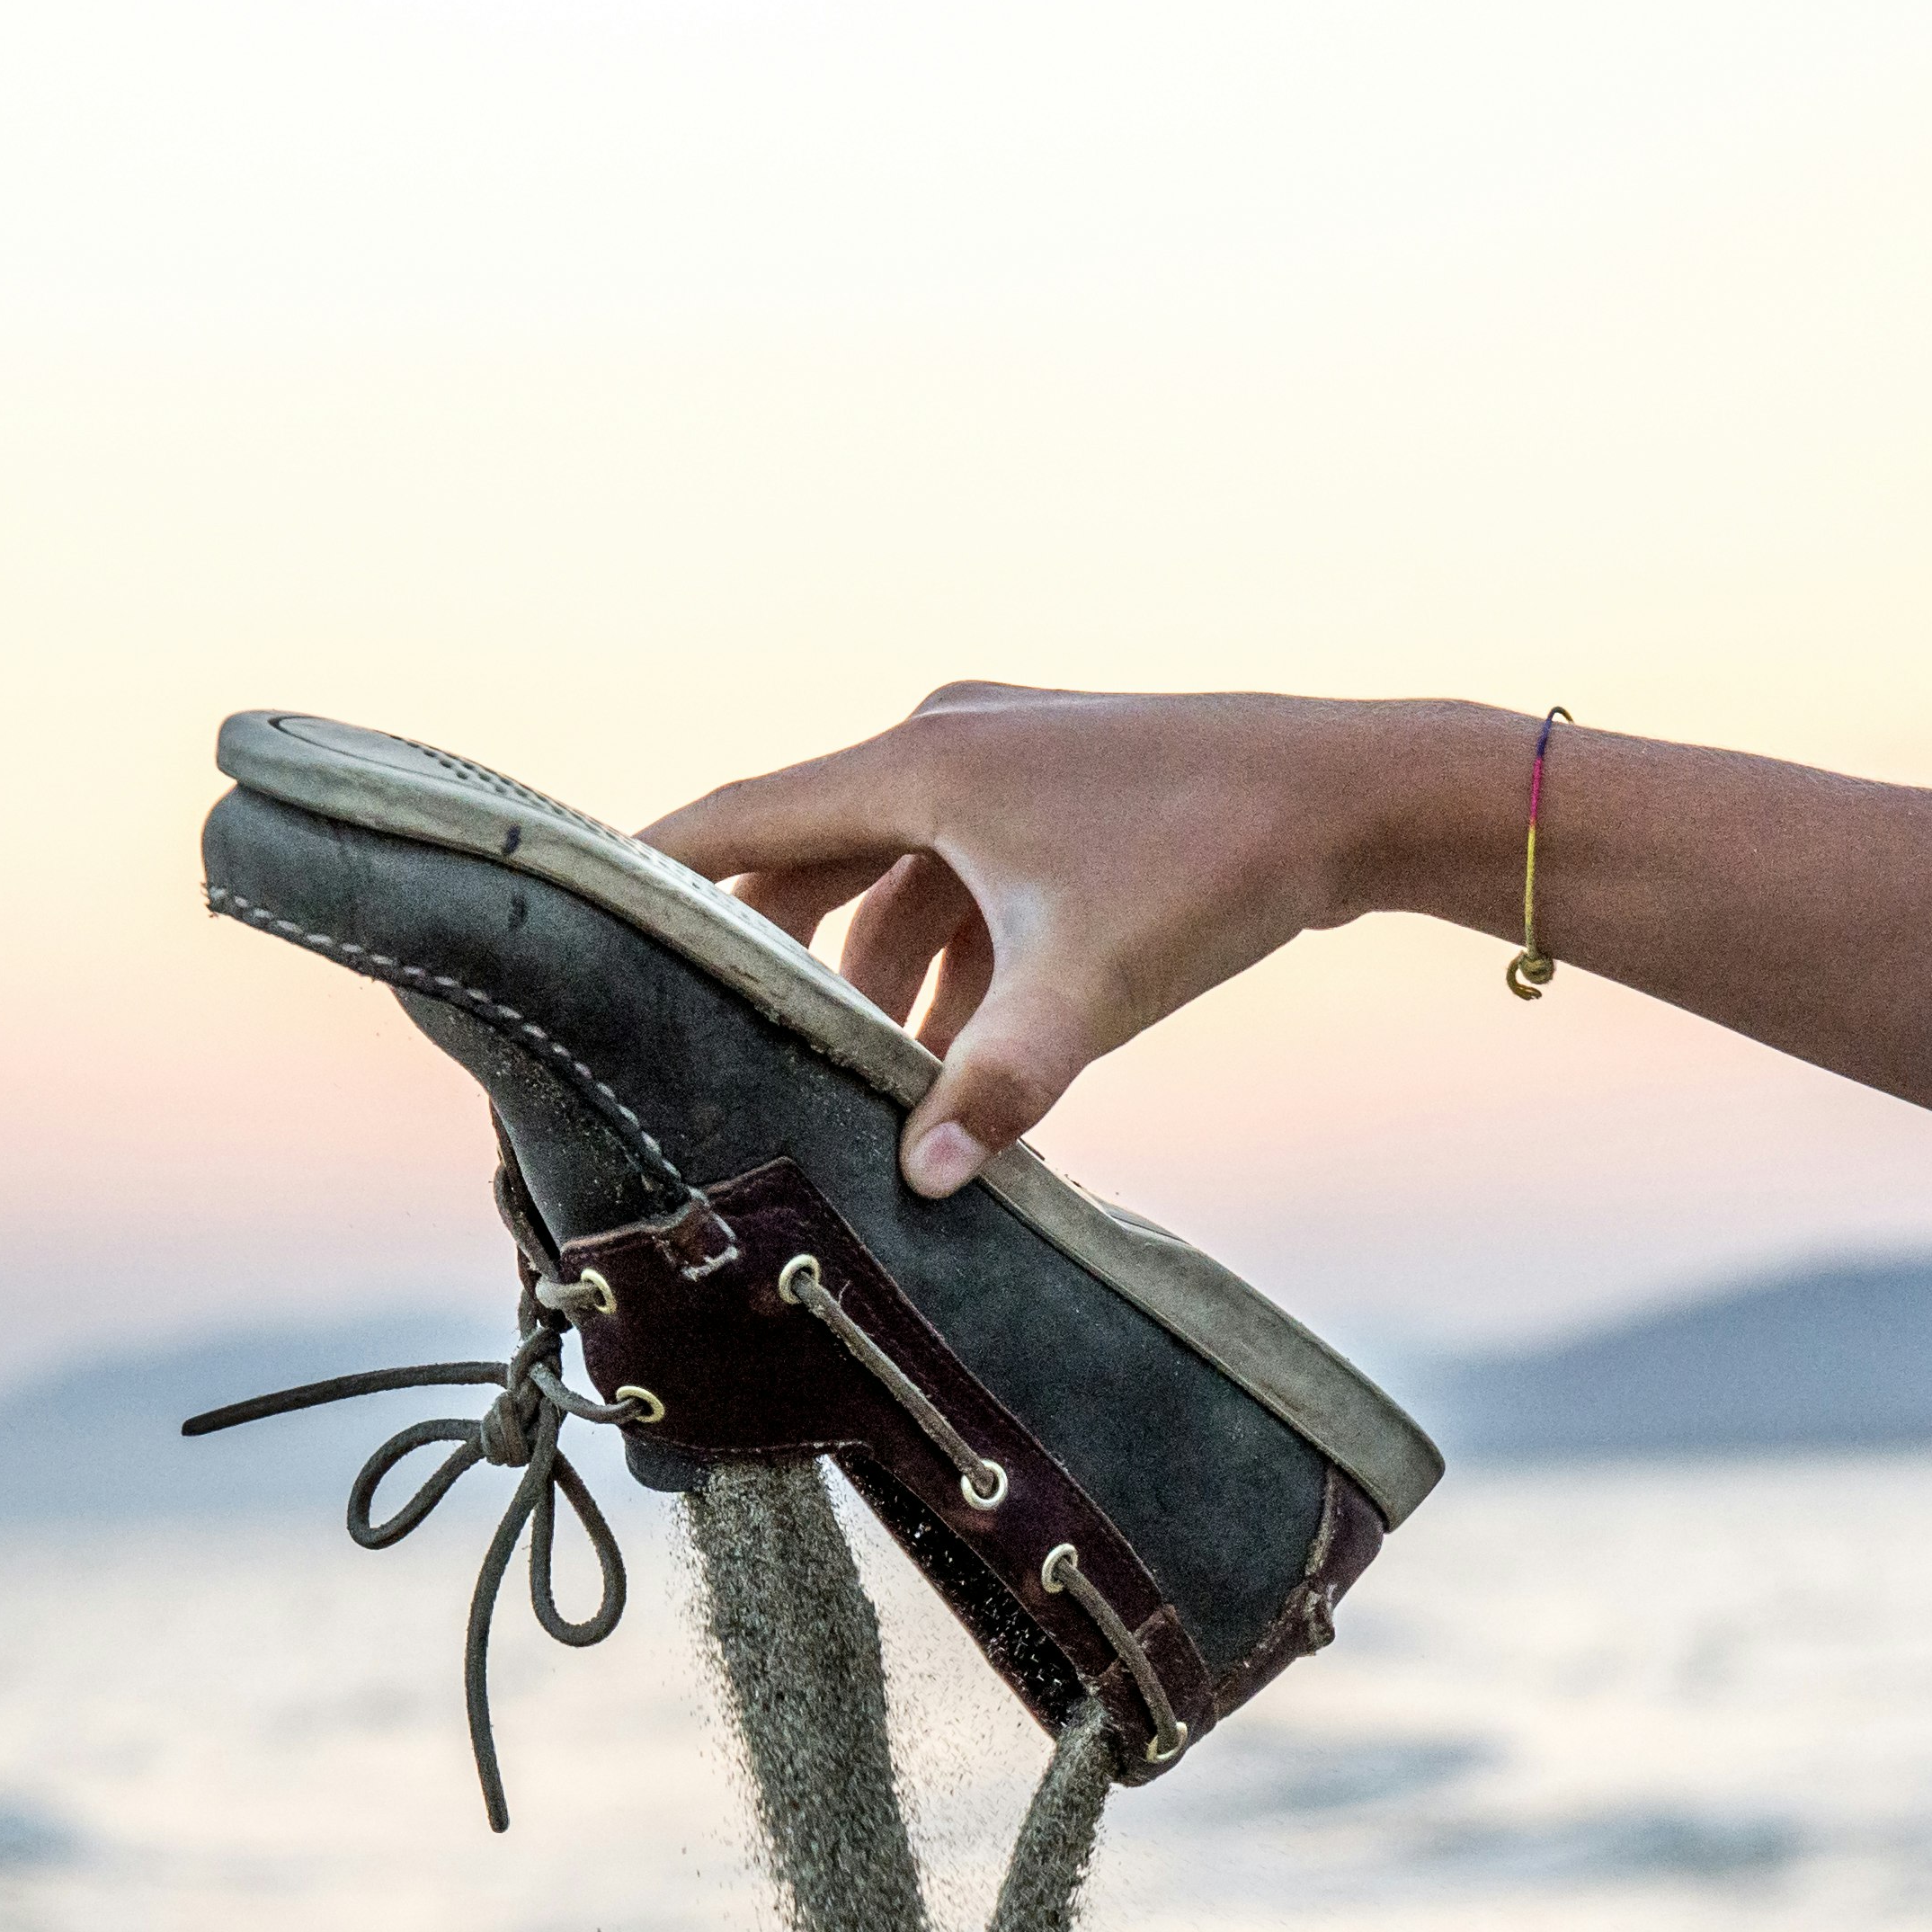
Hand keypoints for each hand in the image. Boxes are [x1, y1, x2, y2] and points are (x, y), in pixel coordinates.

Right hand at [646, 685, 1489, 1196]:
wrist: (1353, 797)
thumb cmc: (1213, 870)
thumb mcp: (1088, 990)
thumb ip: (996, 1085)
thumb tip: (919, 1184)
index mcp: (918, 765)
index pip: (738, 818)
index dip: (654, 873)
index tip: (578, 921)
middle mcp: (944, 747)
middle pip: (805, 857)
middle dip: (767, 957)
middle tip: (710, 1045)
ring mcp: (1002, 768)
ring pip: (890, 880)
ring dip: (873, 977)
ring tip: (859, 1083)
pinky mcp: (1053, 801)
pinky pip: (958, 883)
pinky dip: (946, 961)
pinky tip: (955, 1056)